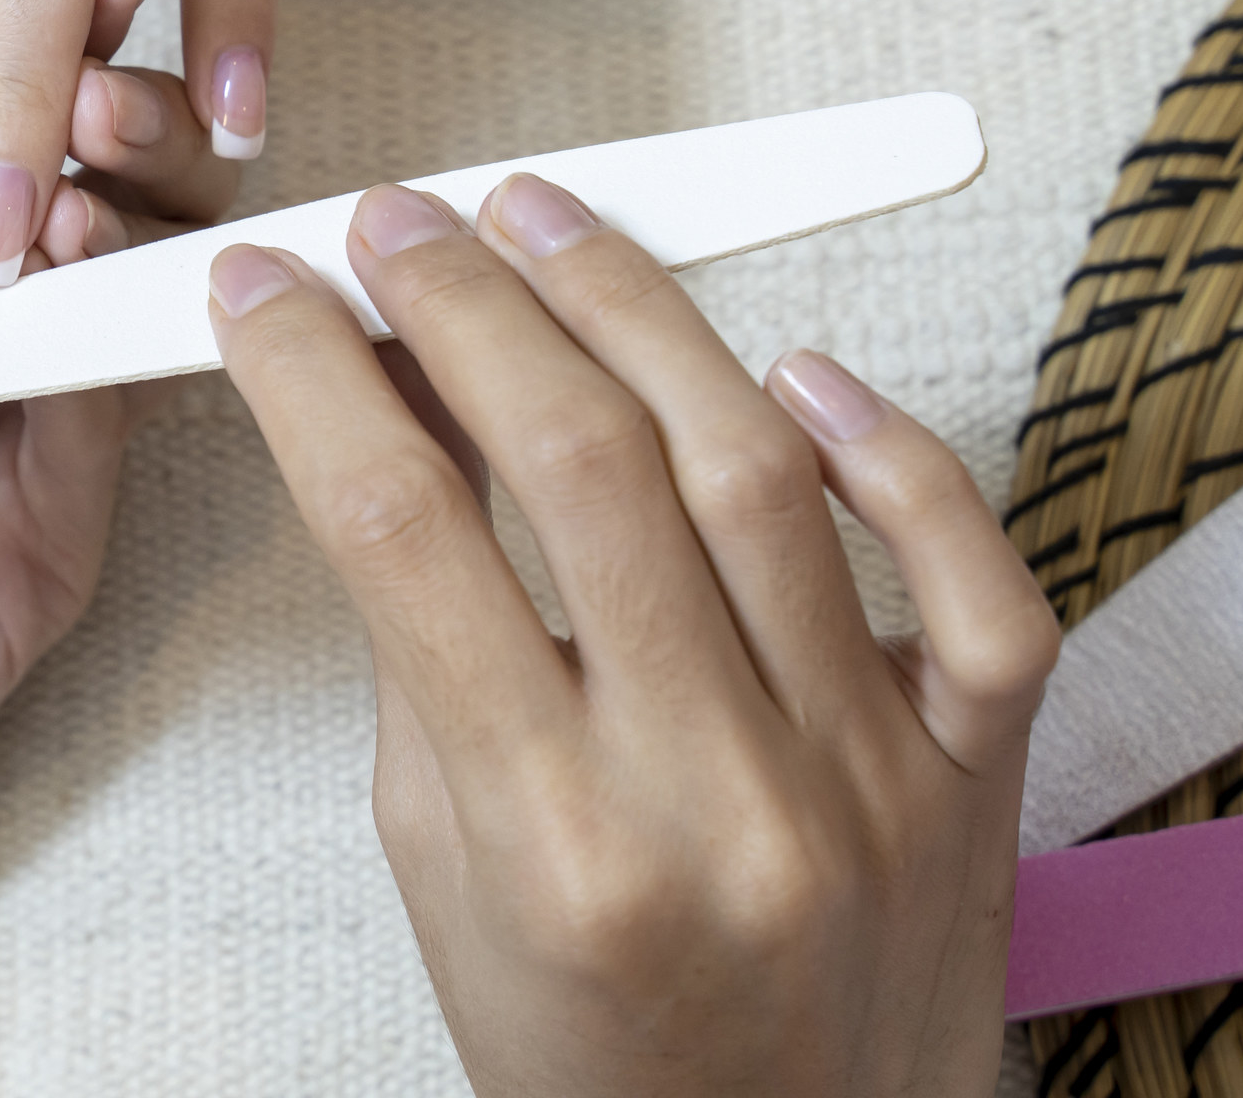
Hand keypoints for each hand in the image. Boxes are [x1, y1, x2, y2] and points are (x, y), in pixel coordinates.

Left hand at [0, 0, 237, 1097]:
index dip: (19, 40)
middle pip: (72, 179)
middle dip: (100, 97)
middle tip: (103, 56)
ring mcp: (16, 414)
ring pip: (121, 272)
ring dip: (126, 188)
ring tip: (94, 140)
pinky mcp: (66, 513)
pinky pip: (120, 392)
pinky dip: (120, 314)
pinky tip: (88, 250)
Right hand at [208, 178, 1059, 1096]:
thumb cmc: (594, 1044)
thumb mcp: (443, 859)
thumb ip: (421, 637)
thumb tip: (391, 412)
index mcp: (554, 846)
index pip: (401, 532)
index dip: (314, 378)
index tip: (266, 298)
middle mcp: (719, 802)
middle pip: (578, 466)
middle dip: (466, 306)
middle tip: (402, 226)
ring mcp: (867, 779)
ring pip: (759, 474)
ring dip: (636, 314)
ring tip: (544, 226)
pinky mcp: (975, 772)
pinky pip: (970, 579)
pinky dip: (895, 451)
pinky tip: (797, 370)